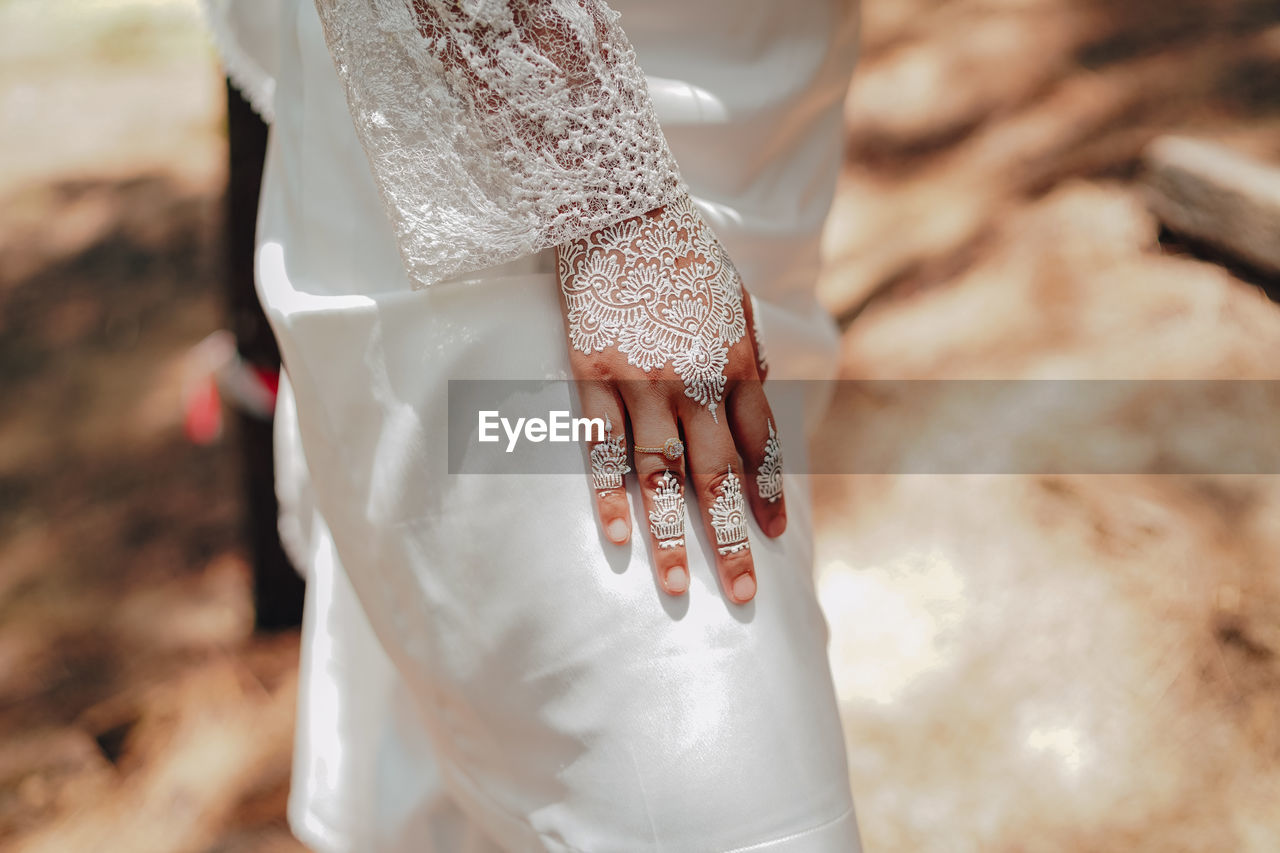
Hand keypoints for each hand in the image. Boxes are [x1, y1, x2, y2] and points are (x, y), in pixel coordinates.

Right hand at [556, 195, 782, 603]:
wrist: (622, 203)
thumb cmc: (683, 252)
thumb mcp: (734, 301)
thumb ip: (747, 357)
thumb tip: (757, 403)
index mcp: (737, 362)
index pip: (758, 446)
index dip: (768, 495)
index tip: (776, 538)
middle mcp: (695, 380)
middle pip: (716, 476)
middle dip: (730, 540)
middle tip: (741, 598)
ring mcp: (641, 379)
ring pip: (660, 472)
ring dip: (671, 535)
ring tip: (677, 589)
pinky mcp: (593, 371)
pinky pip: (602, 443)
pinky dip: (610, 492)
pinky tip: (619, 536)